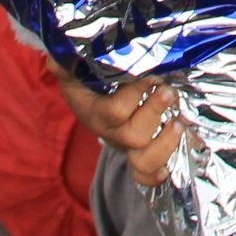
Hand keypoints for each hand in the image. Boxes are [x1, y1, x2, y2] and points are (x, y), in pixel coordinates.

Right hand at [49, 60, 181, 187]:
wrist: (90, 99)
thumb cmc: (85, 81)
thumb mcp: (74, 71)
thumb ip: (66, 64)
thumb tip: (57, 59)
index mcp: (95, 113)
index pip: (114, 111)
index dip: (134, 95)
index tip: (150, 75)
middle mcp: (111, 134)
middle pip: (133, 136)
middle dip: (154, 113)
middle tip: (168, 91)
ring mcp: (126, 147)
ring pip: (143, 161)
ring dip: (164, 143)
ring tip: (178, 124)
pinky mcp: (139, 154)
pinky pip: (144, 175)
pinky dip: (155, 176)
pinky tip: (166, 170)